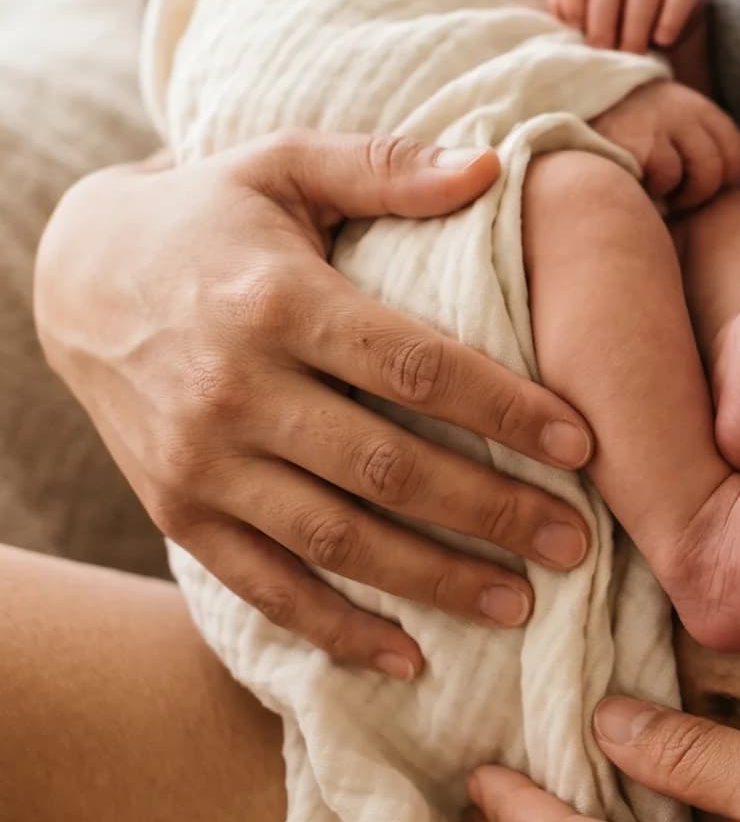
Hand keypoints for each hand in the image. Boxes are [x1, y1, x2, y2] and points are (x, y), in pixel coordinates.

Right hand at [34, 132, 601, 676]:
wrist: (75, 276)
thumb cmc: (210, 215)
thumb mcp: (285, 164)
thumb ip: (388, 169)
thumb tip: (494, 165)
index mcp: (277, 299)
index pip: (414, 367)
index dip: (504, 410)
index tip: (581, 443)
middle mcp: (235, 389)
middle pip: (387, 468)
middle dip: (492, 512)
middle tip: (575, 543)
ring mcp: (202, 462)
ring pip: (335, 540)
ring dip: (434, 581)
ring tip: (519, 603)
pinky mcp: (178, 513)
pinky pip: (267, 587)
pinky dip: (338, 630)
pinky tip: (411, 657)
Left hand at [549, 0, 704, 54]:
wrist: (658, 23)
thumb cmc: (611, 20)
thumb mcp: (585, 16)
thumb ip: (568, 13)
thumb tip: (562, 14)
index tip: (575, 27)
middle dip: (603, 15)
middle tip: (602, 48)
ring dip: (636, 21)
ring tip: (632, 51)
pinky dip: (670, 17)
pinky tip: (662, 40)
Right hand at [590, 81, 739, 213]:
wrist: (568, 105)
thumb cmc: (620, 128)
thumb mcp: (662, 121)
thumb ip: (692, 139)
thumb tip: (730, 177)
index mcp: (693, 104)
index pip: (733, 145)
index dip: (727, 175)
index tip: (705, 189)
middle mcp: (684, 109)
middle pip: (721, 166)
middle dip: (703, 192)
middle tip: (678, 199)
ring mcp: (663, 123)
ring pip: (703, 176)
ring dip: (682, 195)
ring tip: (657, 192)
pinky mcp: (640, 140)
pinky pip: (667, 178)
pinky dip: (655, 190)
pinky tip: (635, 182)